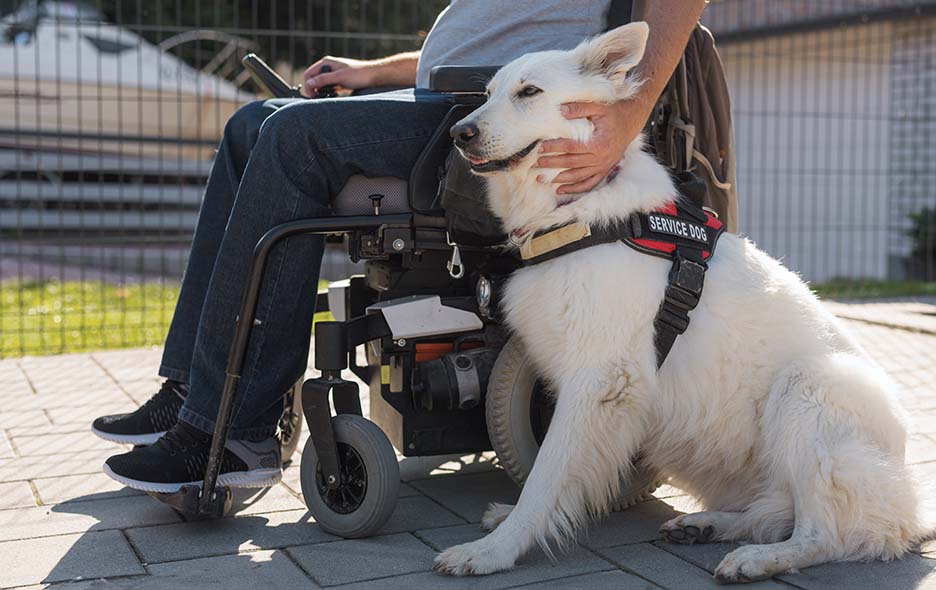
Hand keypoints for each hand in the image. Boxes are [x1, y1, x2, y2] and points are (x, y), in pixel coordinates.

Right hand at [302, 56, 377, 95]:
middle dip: (314, 89)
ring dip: (321, 91)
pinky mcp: (339, 80)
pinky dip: (328, 91)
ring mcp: (334, 73)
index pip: (309, 74)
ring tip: (326, 96)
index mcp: (326, 62)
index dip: (308, 85)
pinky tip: (334, 95)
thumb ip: (324, 79)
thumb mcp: (339, 77)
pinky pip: (329, 86)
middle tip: (318, 98)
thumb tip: (309, 83)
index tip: (313, 95)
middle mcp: (328, 67)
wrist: (373, 76)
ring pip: (321, 83)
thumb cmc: (359, 74)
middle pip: (314, 79)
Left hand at [534, 100, 649, 194]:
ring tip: (543, 178)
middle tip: (536, 163)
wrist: (631, 121)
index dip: (555, 148)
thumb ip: (579, 108)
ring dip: (559, 179)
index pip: (571, 147)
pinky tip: (560, 189)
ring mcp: (603, 166)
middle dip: (552, 164)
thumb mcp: (598, 107)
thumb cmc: (613, 113)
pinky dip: (575, 188)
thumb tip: (560, 110)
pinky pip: (589, 183)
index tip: (541, 147)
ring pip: (578, 176)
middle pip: (571, 163)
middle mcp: (602, 158)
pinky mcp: (605, 170)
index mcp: (599, 143)